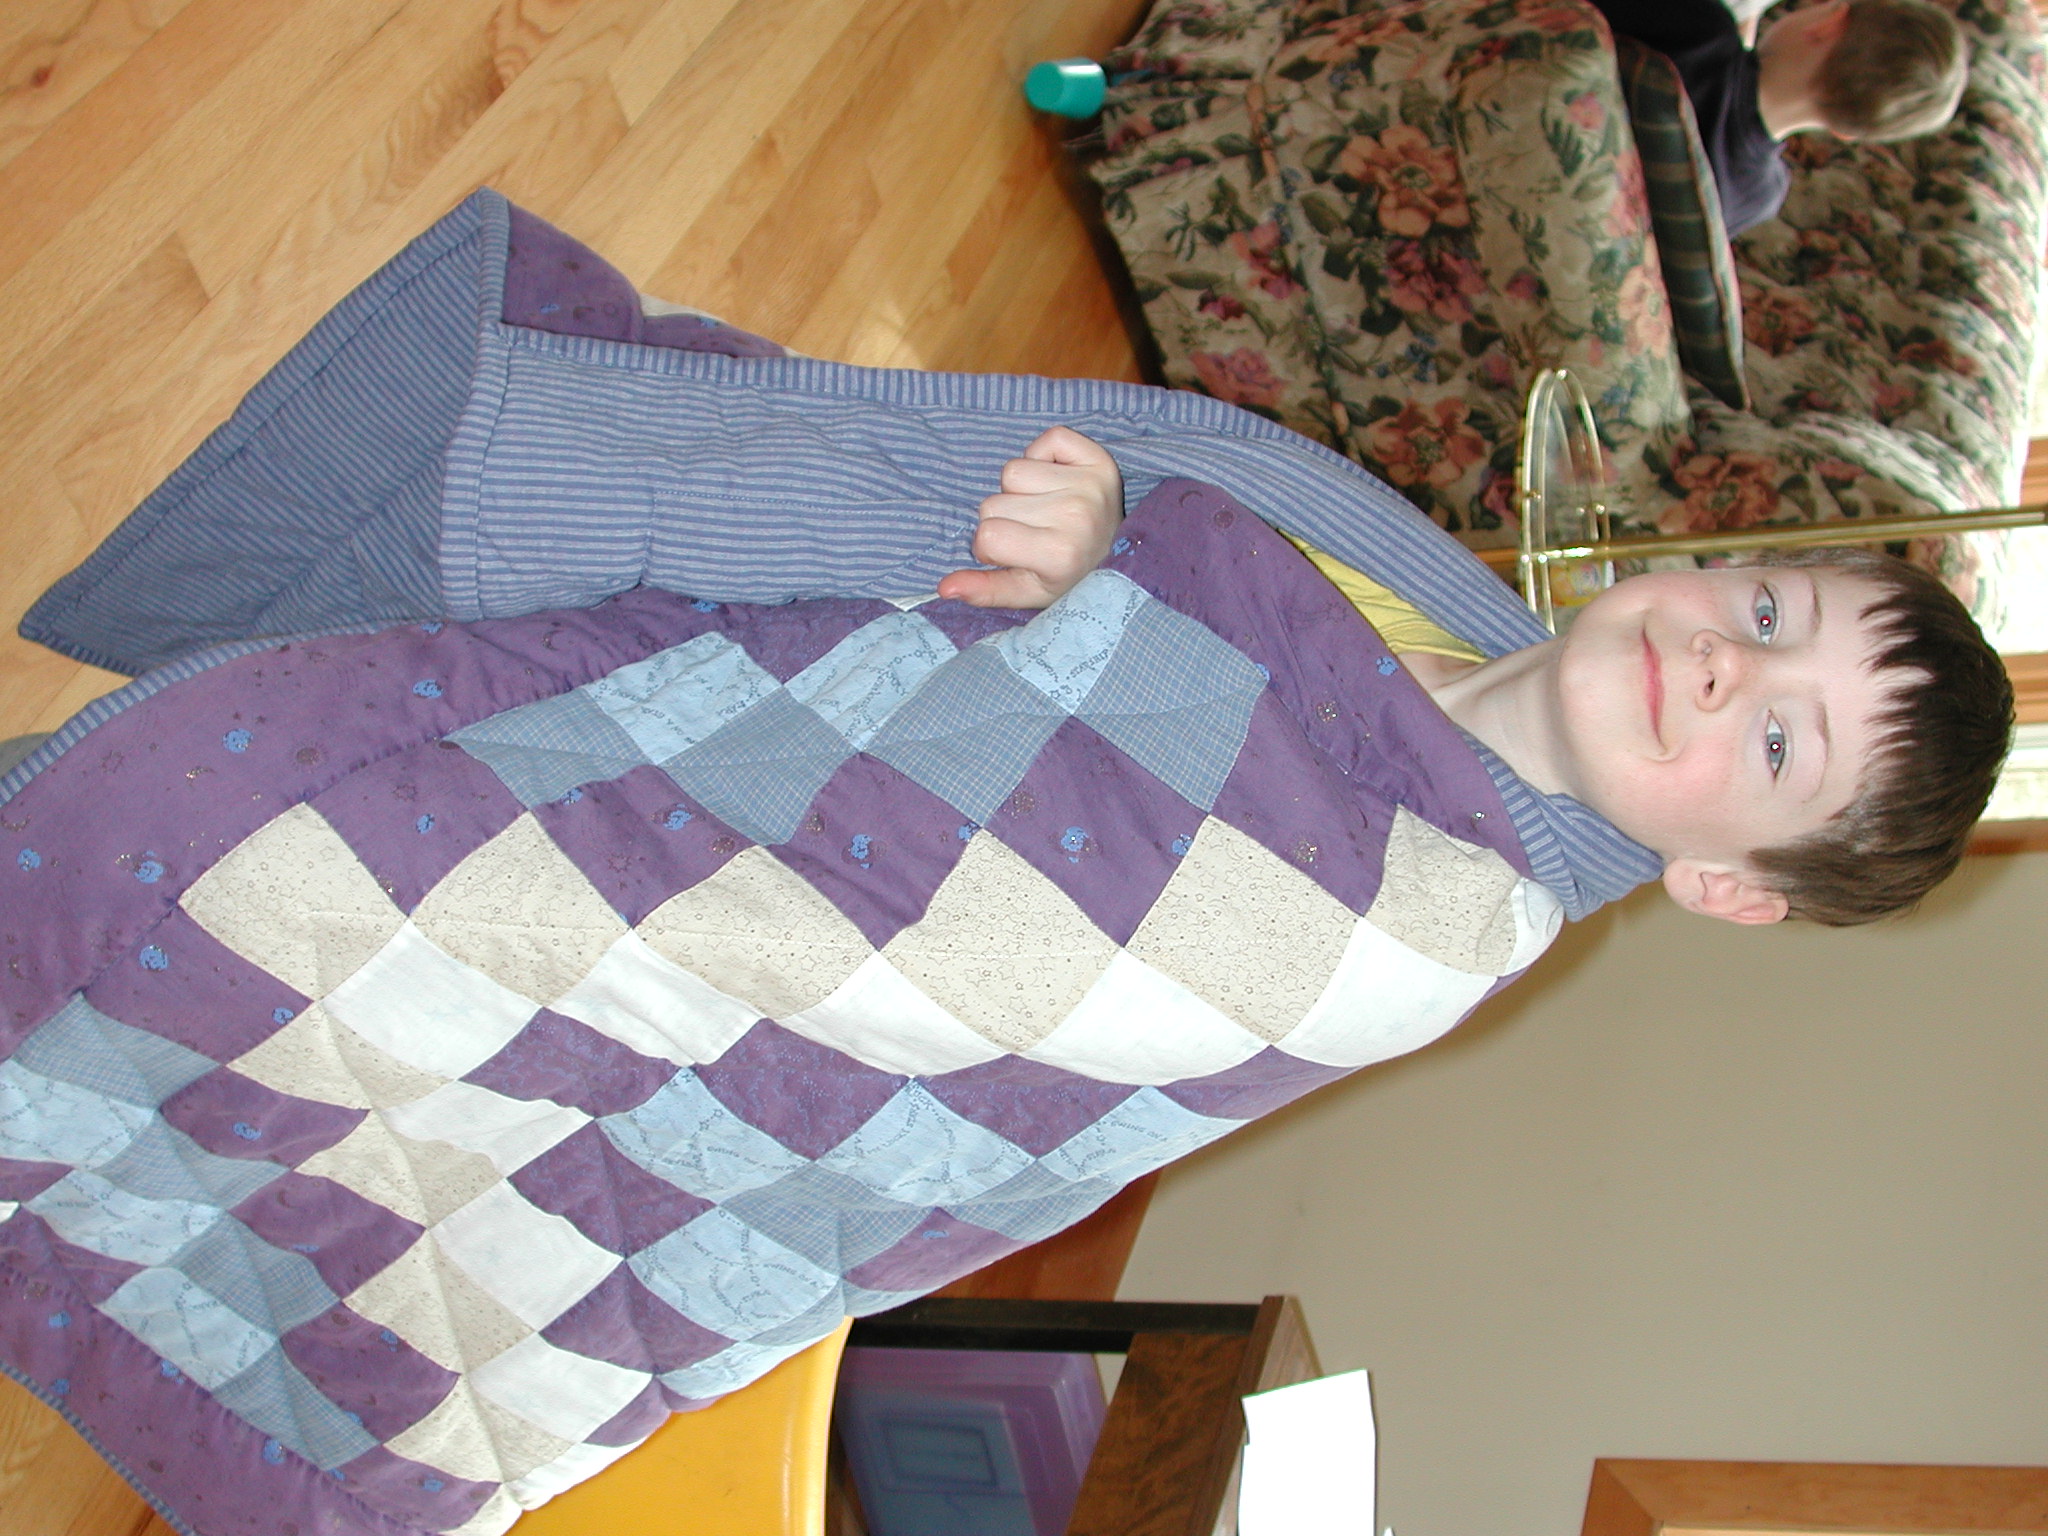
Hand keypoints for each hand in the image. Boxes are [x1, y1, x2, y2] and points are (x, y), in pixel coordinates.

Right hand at [936, 426, 1122, 608]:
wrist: (1120, 556)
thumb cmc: (1067, 576)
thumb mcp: (1028, 592)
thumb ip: (986, 591)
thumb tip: (944, 587)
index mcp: (1059, 554)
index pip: (987, 535)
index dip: (990, 546)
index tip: (1014, 555)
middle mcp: (1076, 515)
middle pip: (994, 502)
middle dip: (1005, 519)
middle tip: (1035, 533)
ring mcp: (1090, 484)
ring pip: (1013, 471)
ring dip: (1020, 490)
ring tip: (1046, 510)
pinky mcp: (1099, 459)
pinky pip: (1048, 439)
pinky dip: (1044, 456)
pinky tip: (1058, 483)